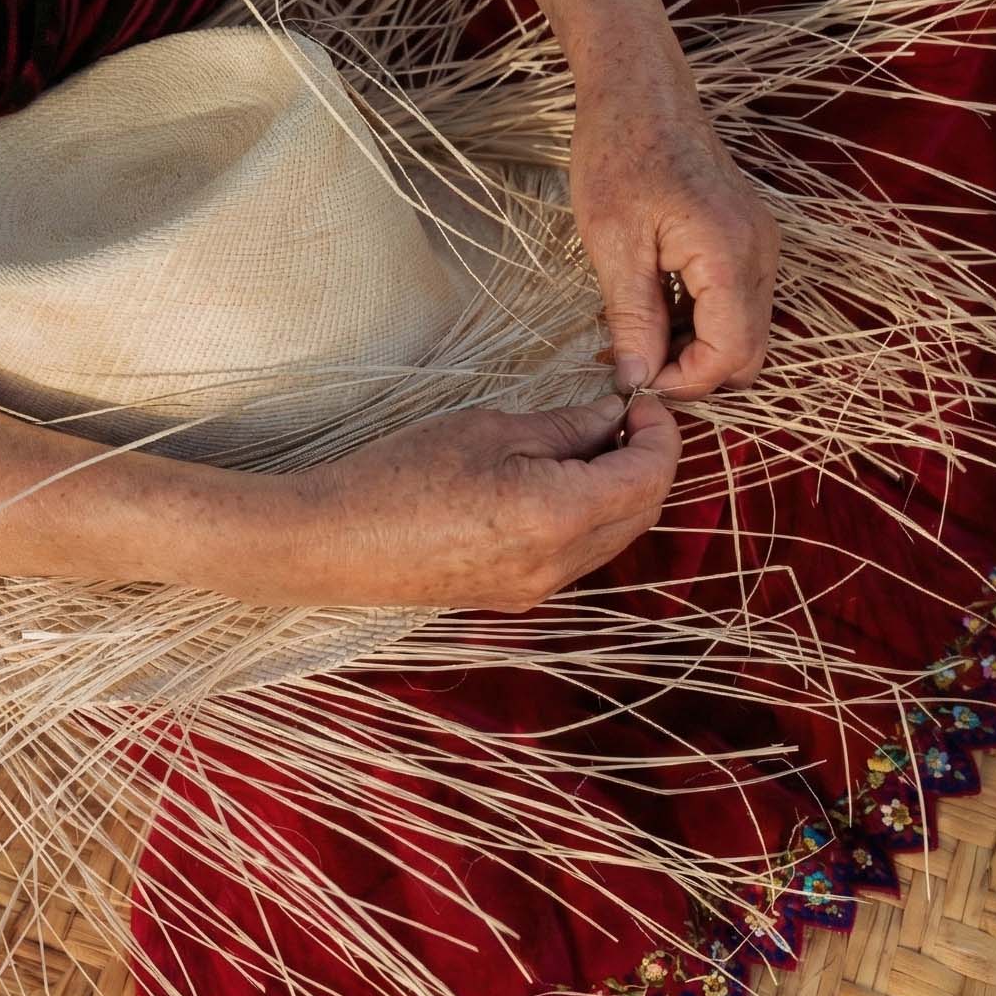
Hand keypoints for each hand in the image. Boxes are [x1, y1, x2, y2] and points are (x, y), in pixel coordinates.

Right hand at [270, 394, 679, 611]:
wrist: (334, 541)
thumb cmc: (401, 475)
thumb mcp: (489, 429)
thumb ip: (564, 427)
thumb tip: (612, 418)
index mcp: (560, 516)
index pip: (650, 477)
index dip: (661, 434)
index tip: (643, 400)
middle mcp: (560, 564)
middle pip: (642, 513)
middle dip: (647, 462)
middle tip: (625, 417)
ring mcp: (538, 588)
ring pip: (613, 538)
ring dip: (619, 491)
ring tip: (589, 443)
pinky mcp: (513, 595)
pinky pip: (577, 556)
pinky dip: (588, 517)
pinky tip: (556, 481)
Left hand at [570, 71, 779, 398]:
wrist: (639, 94)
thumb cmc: (619, 156)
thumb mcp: (614, 245)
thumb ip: (633, 319)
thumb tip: (637, 381)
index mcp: (730, 254)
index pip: (730, 355)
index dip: (685, 382)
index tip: (635, 379)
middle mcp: (760, 253)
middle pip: (748, 353)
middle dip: (693, 373)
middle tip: (633, 363)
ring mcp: (760, 245)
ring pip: (743, 332)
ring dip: (692, 348)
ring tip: (631, 334)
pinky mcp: (748, 240)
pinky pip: (735, 303)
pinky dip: (698, 320)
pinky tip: (650, 307)